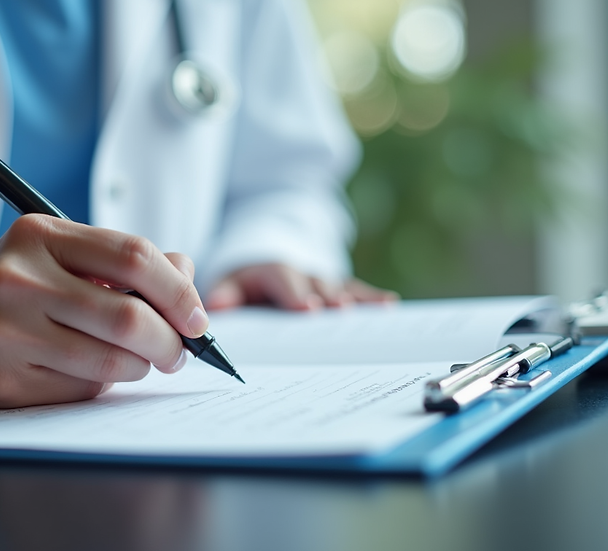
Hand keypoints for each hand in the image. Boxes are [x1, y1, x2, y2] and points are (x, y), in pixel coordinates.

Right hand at [0, 214, 207, 407]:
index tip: (197, 318)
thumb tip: (186, 273)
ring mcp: (6, 331)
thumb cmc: (14, 289)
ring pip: (111, 362)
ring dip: (141, 367)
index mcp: (39, 235)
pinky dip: (103, 385)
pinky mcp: (3, 378)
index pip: (133, 256)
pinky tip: (91, 372)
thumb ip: (123, 261)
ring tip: (138, 361)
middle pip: (129, 317)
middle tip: (179, 352)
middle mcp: (17, 278)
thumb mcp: (60, 256)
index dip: (178, 291)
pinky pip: (82, 390)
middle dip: (170, 342)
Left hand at [205, 263, 397, 310]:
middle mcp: (302, 272)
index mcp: (273, 271)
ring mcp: (322, 280)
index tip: (307, 308)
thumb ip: (226, 294)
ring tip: (372, 309)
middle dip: (327, 297)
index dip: (295, 295)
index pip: (284, 280)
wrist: (263, 264)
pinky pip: (356, 290)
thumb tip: (217, 305)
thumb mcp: (230, 284)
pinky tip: (390, 304)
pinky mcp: (337, 287)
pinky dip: (372, 297)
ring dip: (354, 298)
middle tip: (339, 308)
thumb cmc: (246, 283)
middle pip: (316, 285)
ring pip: (339, 287)